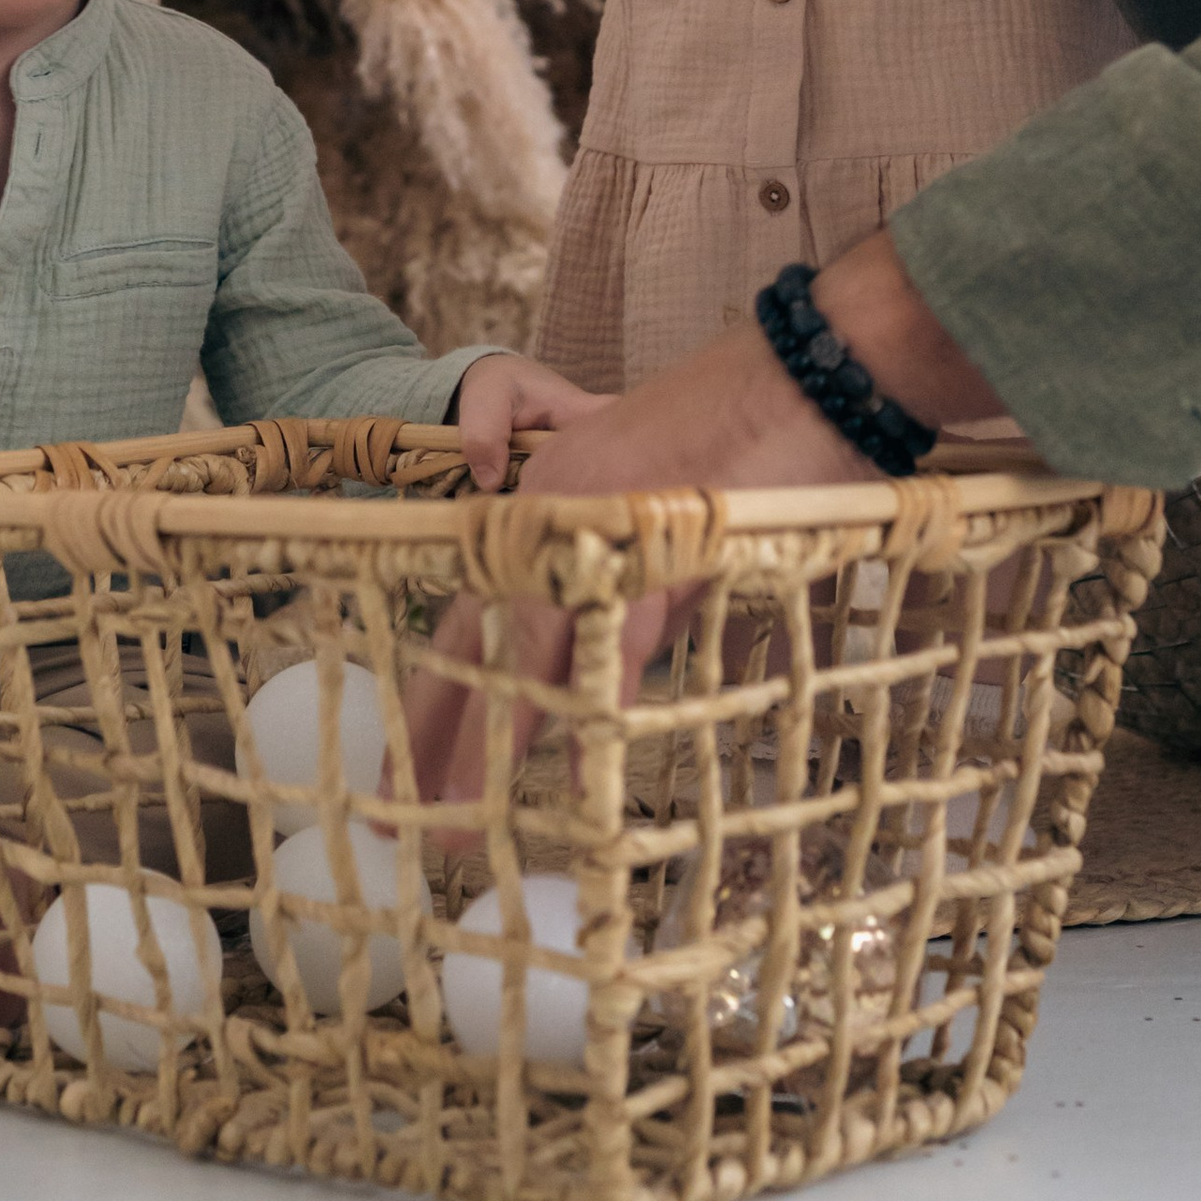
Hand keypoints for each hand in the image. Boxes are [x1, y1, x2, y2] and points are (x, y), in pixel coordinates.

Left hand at [400, 241, 1016, 812]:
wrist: (803, 377)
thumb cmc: (746, 446)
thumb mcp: (660, 528)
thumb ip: (627, 597)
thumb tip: (611, 677)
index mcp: (543, 507)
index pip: (472, 617)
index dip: (441, 696)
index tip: (412, 765)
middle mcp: (545, 516)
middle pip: (473, 644)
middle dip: (436, 735)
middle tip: (396, 814)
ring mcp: (589, 531)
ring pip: (522, 657)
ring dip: (494, 748)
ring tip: (463, 822)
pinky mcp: (647, 551)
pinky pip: (609, 651)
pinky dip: (593, 720)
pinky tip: (572, 781)